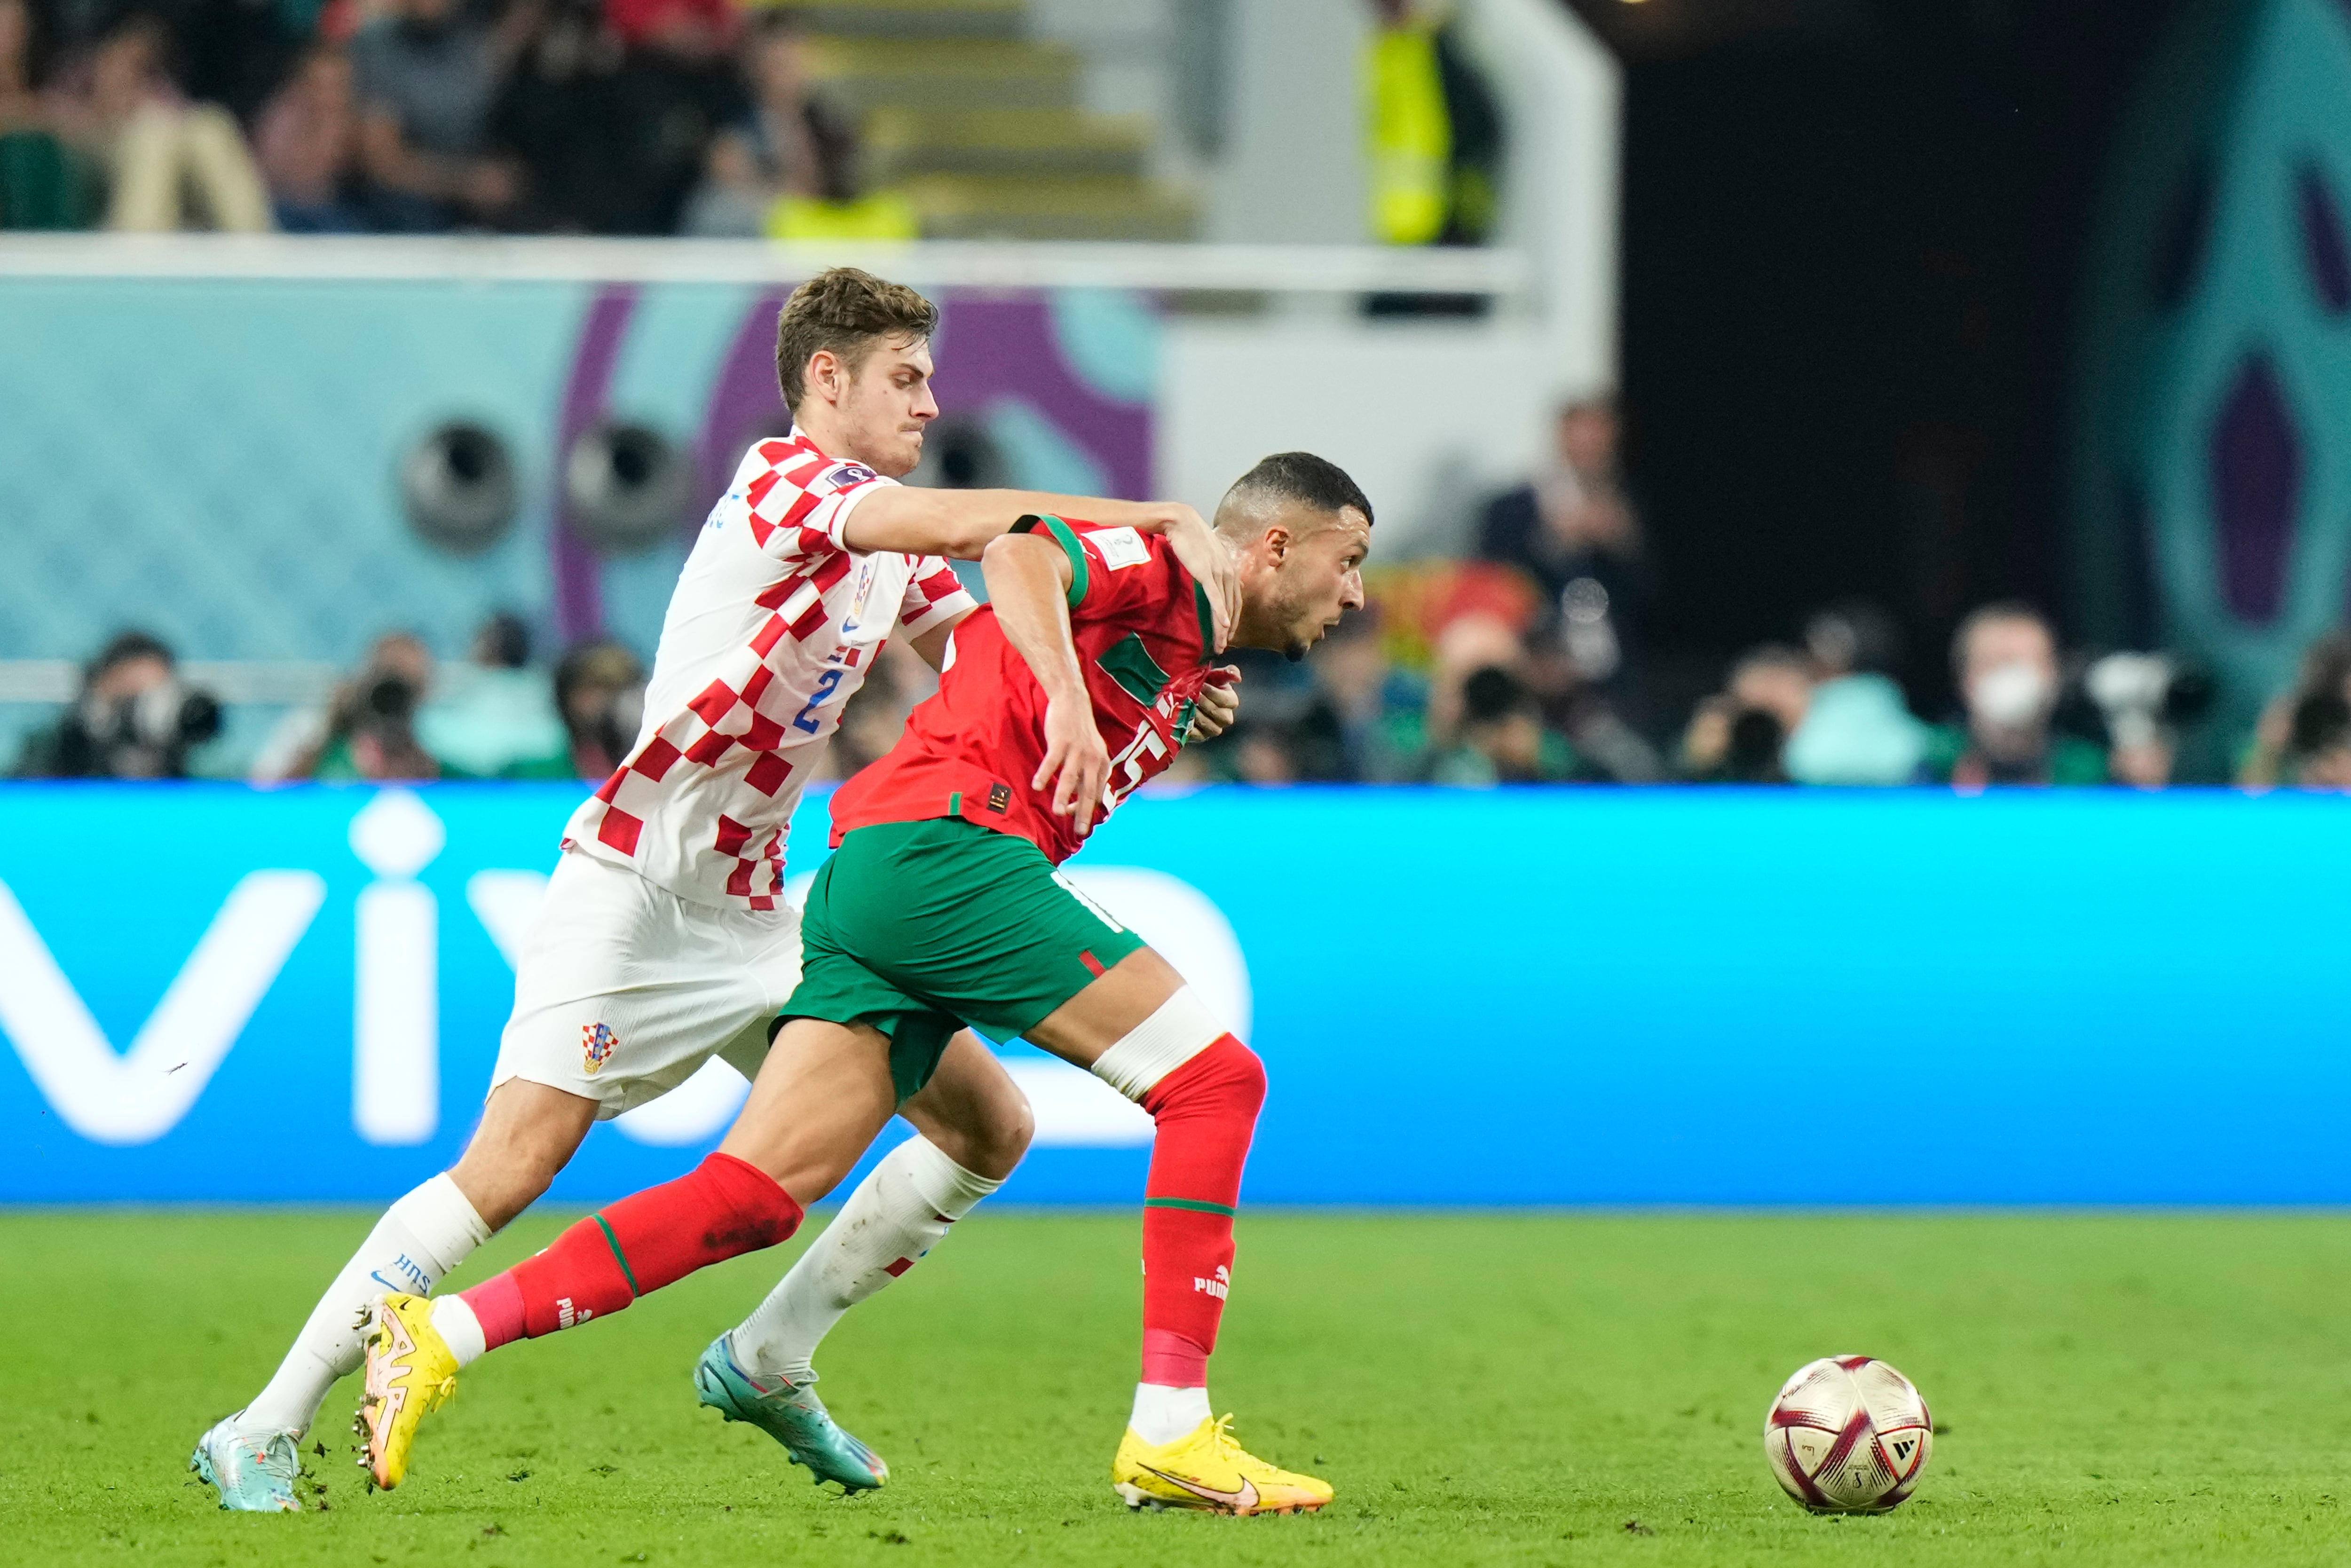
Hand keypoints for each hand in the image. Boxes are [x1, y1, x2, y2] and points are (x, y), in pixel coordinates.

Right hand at [1033, 688, 1109, 834]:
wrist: (1072, 701)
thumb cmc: (1079, 731)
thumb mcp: (1091, 752)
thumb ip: (1088, 774)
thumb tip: (1082, 800)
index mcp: (1101, 763)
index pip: (1096, 793)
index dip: (1087, 809)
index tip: (1075, 820)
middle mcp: (1092, 759)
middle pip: (1088, 791)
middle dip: (1083, 813)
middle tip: (1080, 832)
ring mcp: (1077, 750)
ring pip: (1070, 778)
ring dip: (1064, 797)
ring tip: (1058, 812)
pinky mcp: (1061, 741)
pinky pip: (1052, 761)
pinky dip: (1045, 774)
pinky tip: (1037, 786)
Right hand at [1143, 508, 1239, 652]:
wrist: (1181, 522)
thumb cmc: (1190, 538)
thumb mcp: (1208, 555)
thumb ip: (1215, 570)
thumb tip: (1221, 584)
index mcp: (1229, 568)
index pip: (1236, 600)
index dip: (1234, 619)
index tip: (1229, 634)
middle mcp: (1228, 571)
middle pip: (1233, 607)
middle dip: (1230, 629)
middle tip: (1224, 647)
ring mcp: (1218, 571)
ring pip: (1225, 605)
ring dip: (1223, 628)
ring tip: (1220, 644)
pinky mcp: (1206, 572)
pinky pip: (1215, 596)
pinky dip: (1221, 612)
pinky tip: (1223, 625)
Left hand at [1188, 666, 1240, 740]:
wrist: (1183, 694)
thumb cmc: (1202, 683)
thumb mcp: (1214, 675)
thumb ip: (1227, 672)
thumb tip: (1238, 678)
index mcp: (1230, 701)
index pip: (1231, 702)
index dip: (1216, 694)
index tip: (1203, 686)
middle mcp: (1225, 717)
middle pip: (1224, 717)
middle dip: (1207, 705)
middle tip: (1194, 695)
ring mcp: (1214, 728)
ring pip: (1213, 728)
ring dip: (1199, 716)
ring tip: (1188, 705)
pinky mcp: (1201, 736)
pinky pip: (1199, 735)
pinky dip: (1191, 727)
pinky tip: (1183, 716)